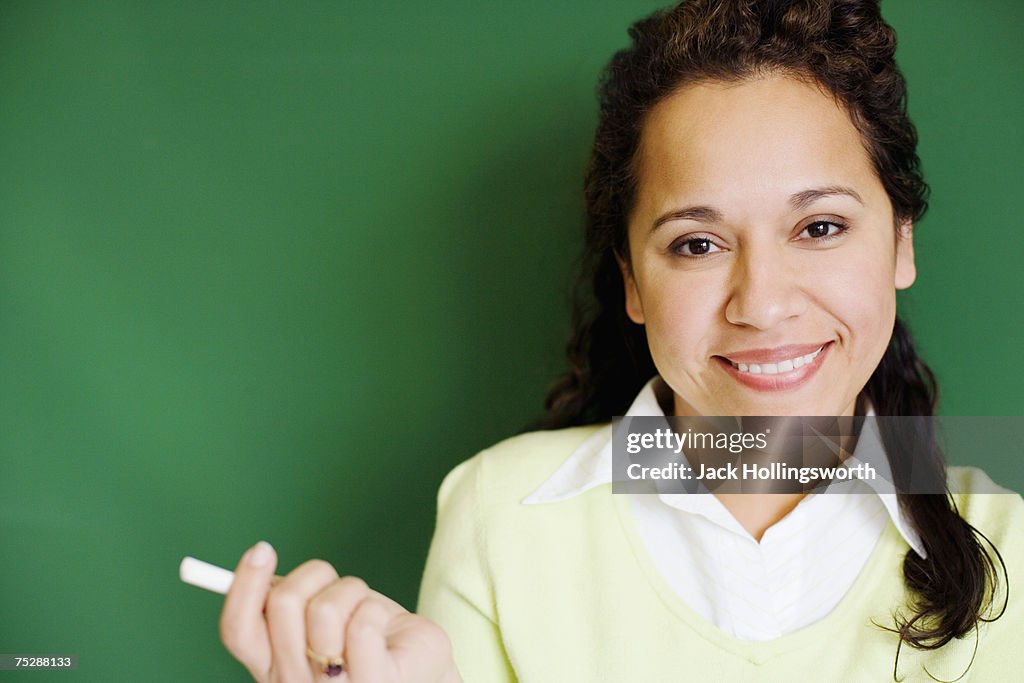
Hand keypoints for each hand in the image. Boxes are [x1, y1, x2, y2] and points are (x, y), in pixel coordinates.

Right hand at [219, 541, 461, 682]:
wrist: (420, 668)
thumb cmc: (370, 637)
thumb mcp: (321, 615)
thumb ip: (286, 602)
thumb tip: (254, 561)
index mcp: (273, 666)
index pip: (237, 630)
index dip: (243, 587)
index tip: (260, 550)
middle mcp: (295, 682)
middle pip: (282, 605)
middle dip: (313, 577)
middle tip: (332, 586)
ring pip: (324, 609)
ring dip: (350, 593)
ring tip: (363, 612)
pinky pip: (362, 624)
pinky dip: (374, 610)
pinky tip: (383, 630)